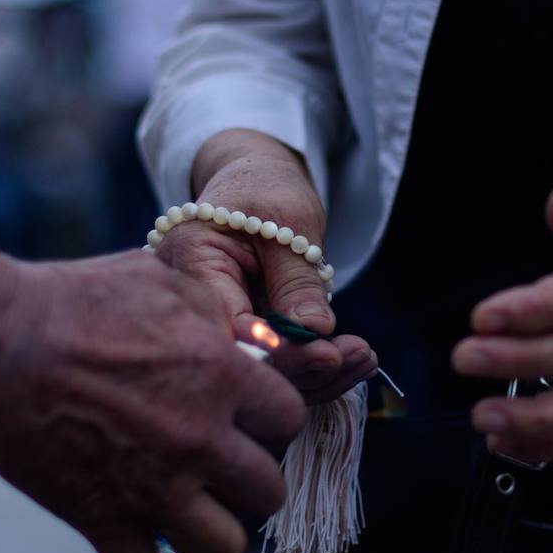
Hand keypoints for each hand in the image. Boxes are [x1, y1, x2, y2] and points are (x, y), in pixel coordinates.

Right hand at [0, 252, 307, 552]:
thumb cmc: (72, 300)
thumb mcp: (162, 280)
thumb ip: (217, 314)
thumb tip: (250, 340)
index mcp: (223, 376)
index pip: (289, 420)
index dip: (265, 418)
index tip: (238, 414)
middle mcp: (199, 439)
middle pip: (269, 492)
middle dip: (244, 478)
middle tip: (211, 463)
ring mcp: (152, 488)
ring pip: (224, 548)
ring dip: (205, 528)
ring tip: (179, 504)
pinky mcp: (100, 520)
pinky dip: (131, 552)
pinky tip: (118, 521)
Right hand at [158, 132, 376, 403]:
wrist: (251, 181)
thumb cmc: (265, 188)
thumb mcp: (290, 222)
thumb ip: (296, 278)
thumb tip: (313, 331)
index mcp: (189, 260)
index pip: (226, 323)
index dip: (276, 348)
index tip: (328, 353)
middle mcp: (188, 300)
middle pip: (239, 356)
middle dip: (300, 365)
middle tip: (354, 356)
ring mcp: (209, 320)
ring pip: (257, 369)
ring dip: (313, 371)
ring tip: (364, 357)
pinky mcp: (234, 334)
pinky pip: (269, 362)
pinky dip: (310, 363)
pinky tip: (355, 358)